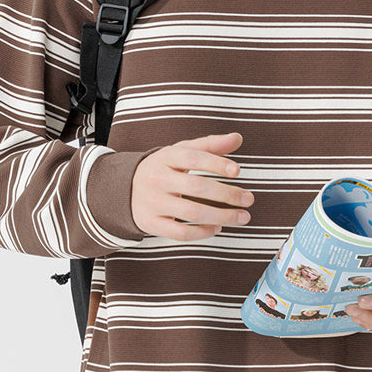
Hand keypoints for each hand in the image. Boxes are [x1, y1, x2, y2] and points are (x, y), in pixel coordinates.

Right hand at [131, 132, 253, 240]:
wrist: (122, 189)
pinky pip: (180, 233)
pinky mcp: (151, 223)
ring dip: (221, 216)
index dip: (216, 163)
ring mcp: (153, 203)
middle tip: (248, 199)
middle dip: (227, 194)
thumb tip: (237, 138)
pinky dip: (202, 232)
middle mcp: (157, 179)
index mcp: (165, 157)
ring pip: (191, 212)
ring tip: (242, 217)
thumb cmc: (162, 169)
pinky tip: (217, 227)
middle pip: (196, 187)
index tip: (237, 171)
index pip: (193, 158)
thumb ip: (209, 145)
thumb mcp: (180, 152)